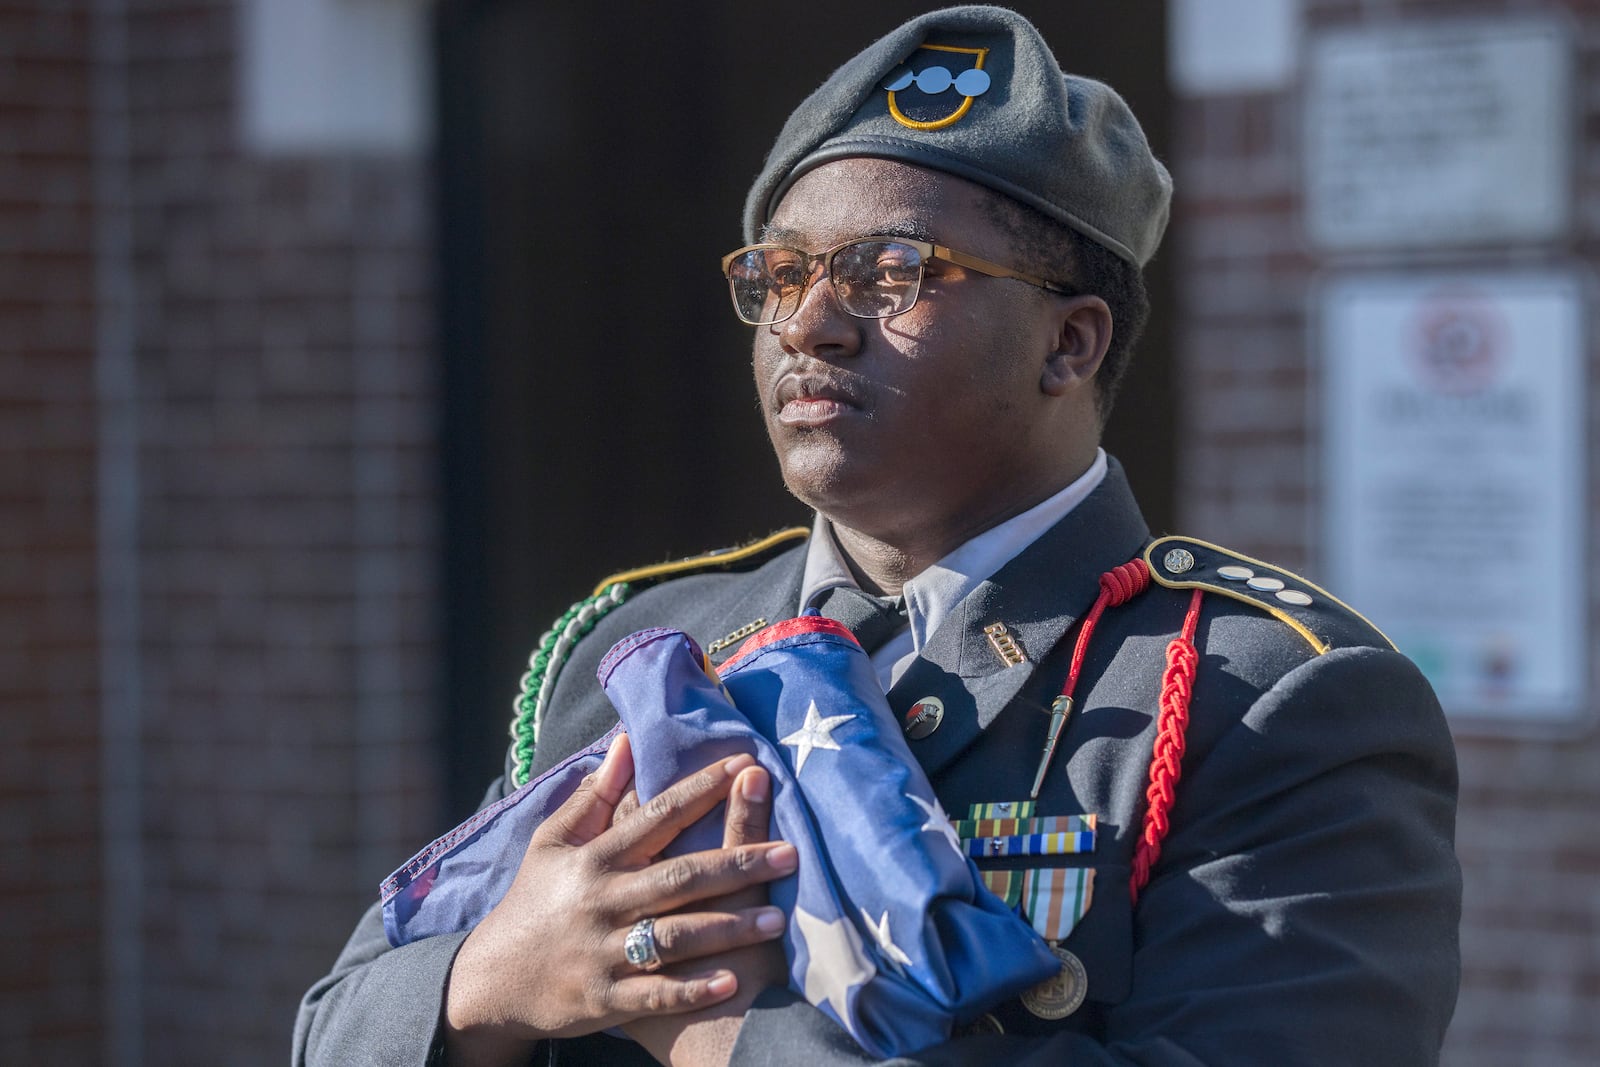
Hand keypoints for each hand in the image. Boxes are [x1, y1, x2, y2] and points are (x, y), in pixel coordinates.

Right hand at [442, 734, 795, 1066]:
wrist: (492, 980)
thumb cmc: (533, 901)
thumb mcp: (553, 843)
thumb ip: (595, 797)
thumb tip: (625, 743)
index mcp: (594, 858)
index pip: (657, 817)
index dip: (701, 791)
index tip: (747, 767)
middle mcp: (602, 901)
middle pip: (678, 877)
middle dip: (736, 864)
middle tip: (790, 853)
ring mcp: (603, 952)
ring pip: (673, 937)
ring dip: (727, 929)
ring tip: (777, 920)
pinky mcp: (603, 999)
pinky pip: (654, 995)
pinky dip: (691, 990)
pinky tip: (731, 982)